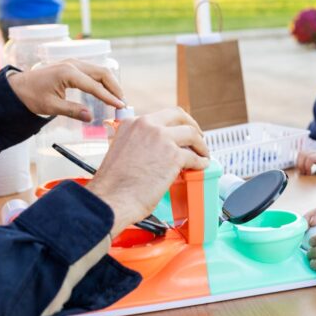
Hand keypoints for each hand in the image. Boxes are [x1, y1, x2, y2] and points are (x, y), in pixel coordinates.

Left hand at [8, 59, 123, 119]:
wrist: (18, 87)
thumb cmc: (31, 96)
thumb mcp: (51, 106)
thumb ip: (72, 111)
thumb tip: (91, 117)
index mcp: (68, 73)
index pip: (94, 86)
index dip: (109, 97)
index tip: (120, 106)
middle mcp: (73, 64)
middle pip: (102, 73)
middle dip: (115, 87)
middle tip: (122, 103)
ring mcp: (73, 63)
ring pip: (99, 70)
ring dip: (110, 83)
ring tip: (117, 98)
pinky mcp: (72, 65)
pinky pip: (92, 71)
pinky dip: (102, 80)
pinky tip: (106, 91)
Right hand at [87, 108, 208, 233]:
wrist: (111, 199)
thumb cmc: (113, 185)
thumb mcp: (121, 150)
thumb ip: (138, 143)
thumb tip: (157, 150)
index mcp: (132, 123)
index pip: (160, 116)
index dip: (174, 124)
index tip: (180, 132)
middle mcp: (147, 125)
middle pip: (179, 116)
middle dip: (192, 125)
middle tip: (198, 136)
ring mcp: (162, 138)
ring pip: (192, 134)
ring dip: (201, 144)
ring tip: (203, 153)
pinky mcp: (174, 155)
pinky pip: (195, 156)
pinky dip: (201, 161)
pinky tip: (202, 165)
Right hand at [296, 149, 315, 175]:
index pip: (309, 158)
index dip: (307, 167)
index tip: (309, 174)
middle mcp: (314, 151)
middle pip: (302, 154)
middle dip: (300, 165)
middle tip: (304, 174)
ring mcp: (311, 151)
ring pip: (300, 153)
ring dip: (299, 163)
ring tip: (302, 171)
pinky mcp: (309, 152)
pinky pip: (301, 154)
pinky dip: (299, 161)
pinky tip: (302, 168)